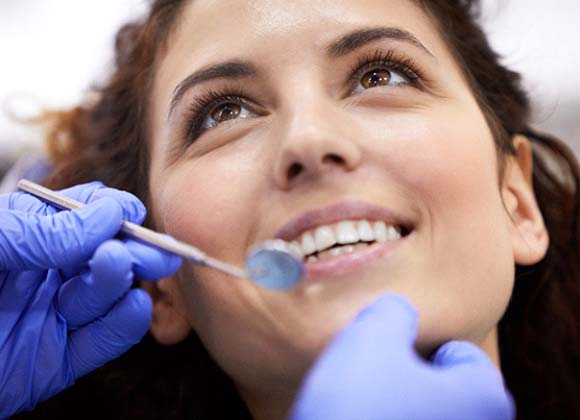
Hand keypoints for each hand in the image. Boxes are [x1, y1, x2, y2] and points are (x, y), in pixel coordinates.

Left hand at [0, 182, 180, 417]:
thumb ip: (41, 231)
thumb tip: (107, 215)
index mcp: (27, 237)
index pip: (83, 216)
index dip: (110, 211)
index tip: (128, 211)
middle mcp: (45, 275)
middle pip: (105, 256)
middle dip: (134, 249)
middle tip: (157, 248)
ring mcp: (52, 318)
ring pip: (105, 297)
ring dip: (122, 281)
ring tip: (121, 265)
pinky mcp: (54, 362)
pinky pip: (100, 342)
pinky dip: (123, 325)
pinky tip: (134, 306)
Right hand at [290, 294, 514, 419]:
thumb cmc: (358, 410)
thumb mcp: (370, 338)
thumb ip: (393, 312)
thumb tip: (398, 312)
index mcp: (484, 398)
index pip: (462, 354)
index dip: (420, 346)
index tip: (390, 355)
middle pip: (446, 389)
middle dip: (411, 379)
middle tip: (372, 381)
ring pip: (426, 417)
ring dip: (399, 408)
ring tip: (362, 408)